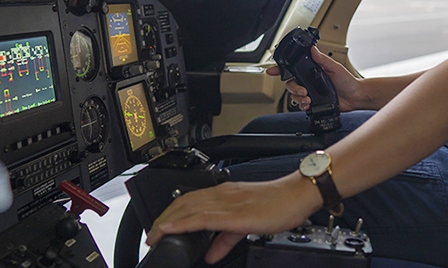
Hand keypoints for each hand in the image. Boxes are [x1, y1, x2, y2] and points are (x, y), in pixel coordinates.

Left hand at [146, 175, 319, 263]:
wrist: (297, 196)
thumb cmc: (279, 205)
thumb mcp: (247, 224)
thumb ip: (226, 239)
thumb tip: (211, 253)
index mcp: (225, 194)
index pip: (190, 200)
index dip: (171, 213)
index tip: (160, 229)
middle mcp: (222, 195)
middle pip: (182, 203)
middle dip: (163, 219)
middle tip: (151, 236)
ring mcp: (226, 203)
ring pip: (187, 208)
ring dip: (167, 222)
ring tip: (154, 236)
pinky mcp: (232, 214)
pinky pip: (201, 217)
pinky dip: (182, 223)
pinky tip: (170, 229)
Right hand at [266, 47, 366, 111]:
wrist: (355, 97)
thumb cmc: (348, 81)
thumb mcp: (335, 67)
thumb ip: (323, 59)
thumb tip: (313, 49)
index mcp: (312, 70)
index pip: (293, 68)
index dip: (281, 69)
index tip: (272, 70)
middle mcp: (309, 80)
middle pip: (291, 83)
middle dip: (293, 88)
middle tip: (303, 90)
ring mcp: (310, 91)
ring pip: (294, 95)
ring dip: (298, 97)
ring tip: (308, 99)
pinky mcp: (313, 103)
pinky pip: (301, 104)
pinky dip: (302, 105)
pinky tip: (308, 104)